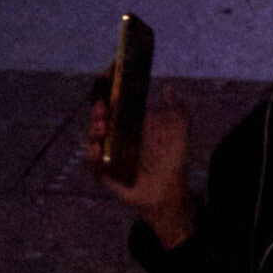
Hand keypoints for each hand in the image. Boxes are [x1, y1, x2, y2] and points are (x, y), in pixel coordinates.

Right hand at [91, 83, 199, 238]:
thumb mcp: (181, 131)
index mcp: (131, 124)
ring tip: (101, 131)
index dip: (106, 94)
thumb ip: (178, 108)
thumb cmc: (175, 159)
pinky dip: (92, 159)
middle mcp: (118, 138)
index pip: (113, 105)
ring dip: (92, 133)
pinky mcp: (107, 176)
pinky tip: (97, 152)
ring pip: (92, 141)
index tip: (105, 82)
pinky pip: (94, 167)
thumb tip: (168, 87)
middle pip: (99, 121)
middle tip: (102, 110)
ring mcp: (111, 157)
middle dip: (96, 112)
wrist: (172, 190)